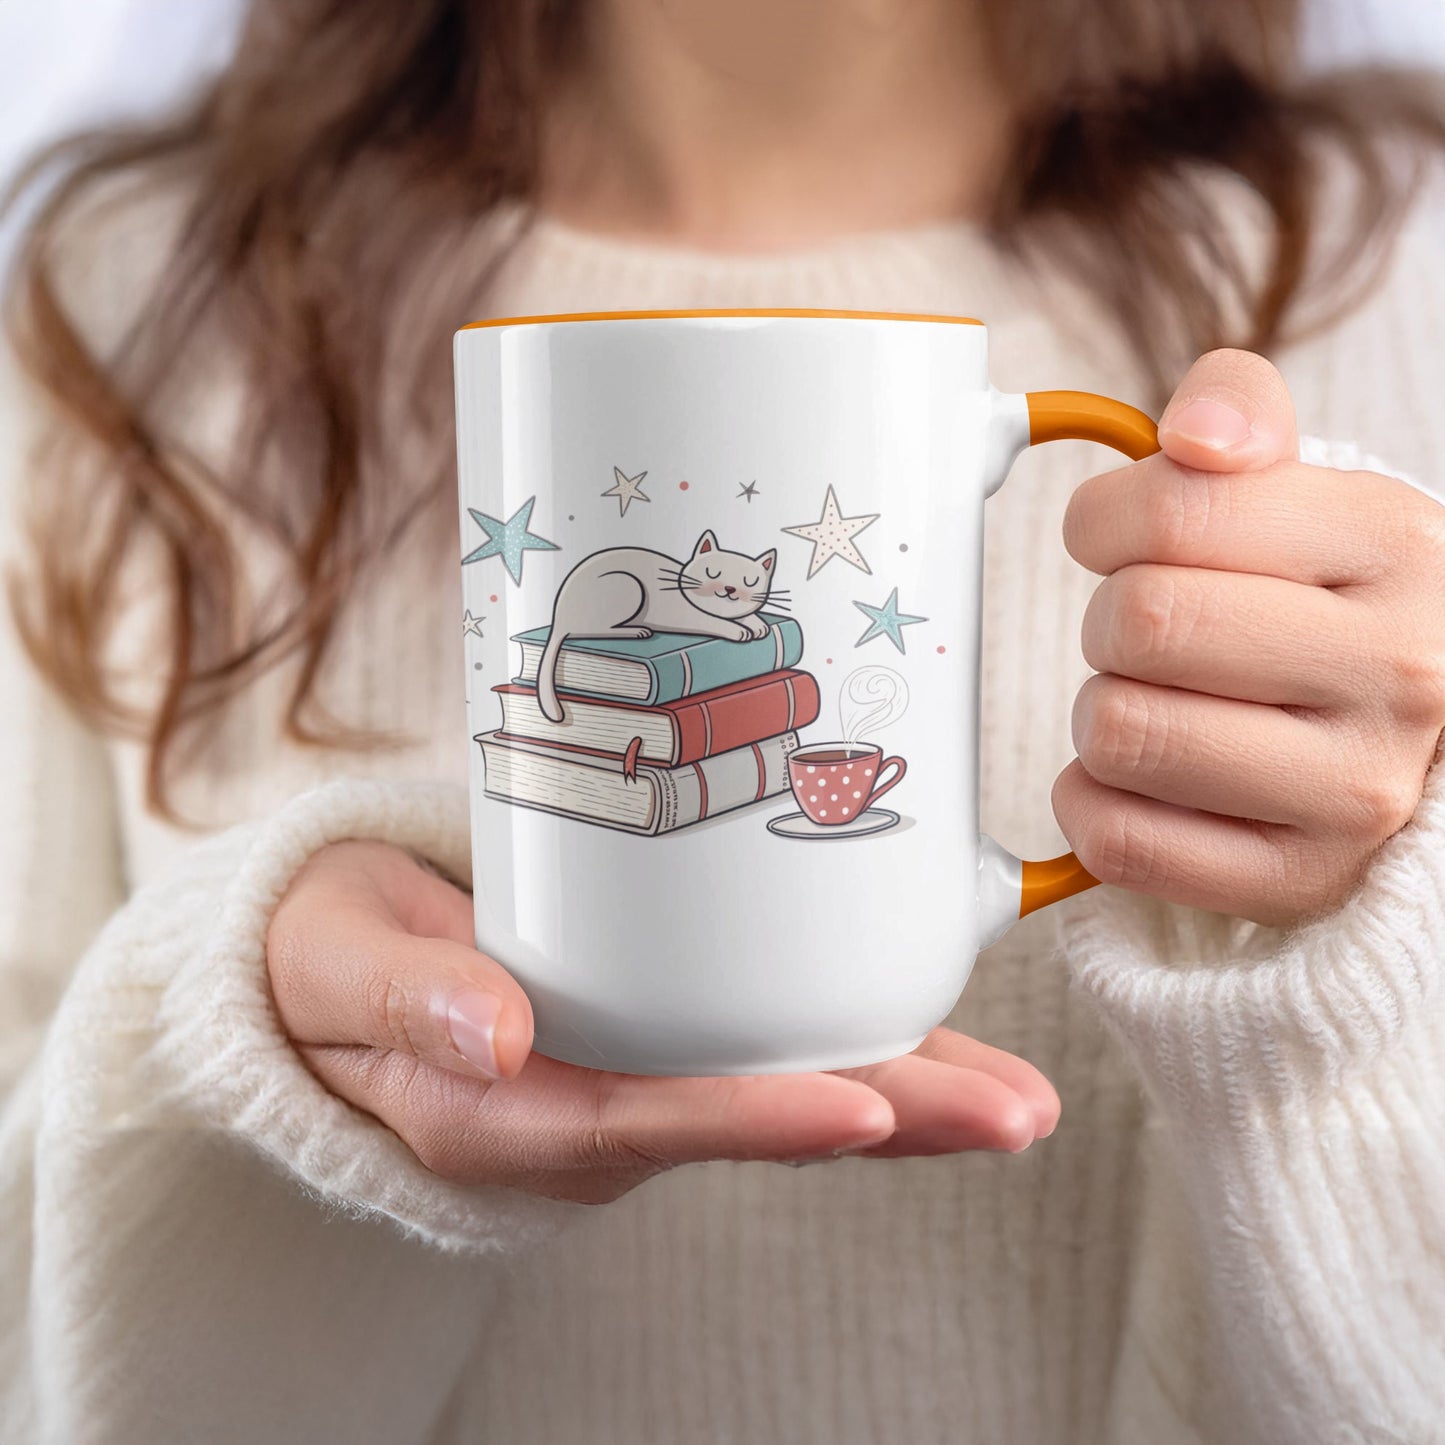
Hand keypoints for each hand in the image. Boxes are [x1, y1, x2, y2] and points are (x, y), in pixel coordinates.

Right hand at [266, 841, 1059, 1204]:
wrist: (331, 967)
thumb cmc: (329, 959)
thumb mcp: (334, 964)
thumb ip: (403, 998)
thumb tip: (493, 1033)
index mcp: (507, 1112)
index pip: (645, 1123)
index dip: (755, 1119)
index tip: (863, 1109)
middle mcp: (590, 1113)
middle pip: (750, 1120)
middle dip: (888, 1119)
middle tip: (1014, 1113)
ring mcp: (630, 1081)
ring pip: (778, 1091)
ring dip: (902, 1089)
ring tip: (1017, 1092)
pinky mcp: (655, 1039)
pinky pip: (762, 1048)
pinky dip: (853, 1039)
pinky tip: (931, 1019)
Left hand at [1055, 349, 1444, 928]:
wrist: (1415, 736)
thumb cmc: (1328, 602)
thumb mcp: (1307, 489)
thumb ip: (1238, 414)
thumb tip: (1193, 434)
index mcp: (1395, 544)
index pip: (1173, 512)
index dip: (1102, 522)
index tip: (1115, 540)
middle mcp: (1399, 672)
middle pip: (1138, 623)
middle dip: (1107, 620)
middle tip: (1144, 633)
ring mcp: (1355, 793)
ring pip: (1119, 733)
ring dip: (1101, 712)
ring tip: (1155, 703)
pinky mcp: (1298, 881)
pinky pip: (1119, 840)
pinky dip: (1092, 802)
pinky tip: (1138, 779)